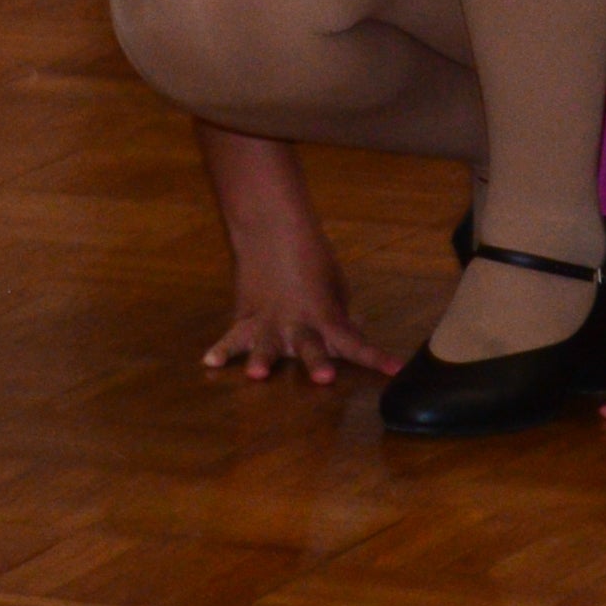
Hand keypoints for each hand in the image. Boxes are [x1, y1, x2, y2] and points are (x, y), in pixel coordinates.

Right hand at [198, 250, 386, 387]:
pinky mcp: (245, 315)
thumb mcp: (336, 287)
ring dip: (262, 359)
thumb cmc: (313, 258)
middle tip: (324, 377)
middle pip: (310, 346)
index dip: (376, 358)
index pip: (354, 342)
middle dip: (316, 362)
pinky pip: (233, 335)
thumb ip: (340, 318)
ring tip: (256, 375)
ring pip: (266, 343)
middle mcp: (298, 323)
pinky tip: (210, 362)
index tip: (396, 370)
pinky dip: (222, 349)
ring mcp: (268, 320)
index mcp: (326, 315)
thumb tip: (351, 339)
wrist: (273, 229)